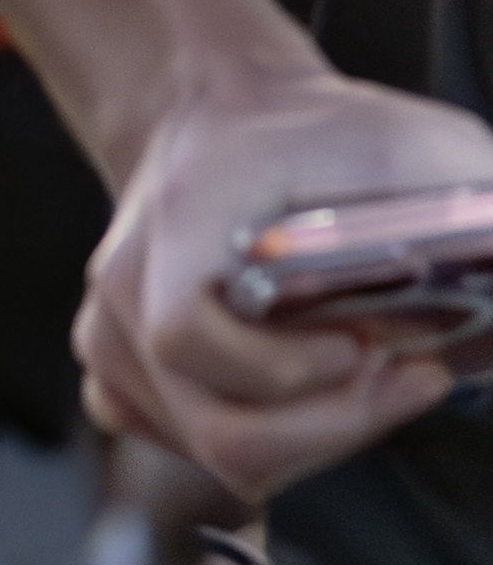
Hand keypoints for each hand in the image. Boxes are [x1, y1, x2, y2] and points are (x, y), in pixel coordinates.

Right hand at [80, 68, 492, 499]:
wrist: (217, 114)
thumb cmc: (316, 132)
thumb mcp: (411, 146)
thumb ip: (474, 213)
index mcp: (180, 217)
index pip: (187, 336)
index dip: (284, 370)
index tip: (362, 345)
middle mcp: (122, 283)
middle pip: (214, 428)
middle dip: (329, 427)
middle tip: (396, 373)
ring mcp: (107, 331)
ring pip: (208, 450)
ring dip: (306, 434)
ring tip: (361, 372)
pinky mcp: (112, 366)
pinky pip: (182, 445)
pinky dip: (254, 437)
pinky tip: (297, 390)